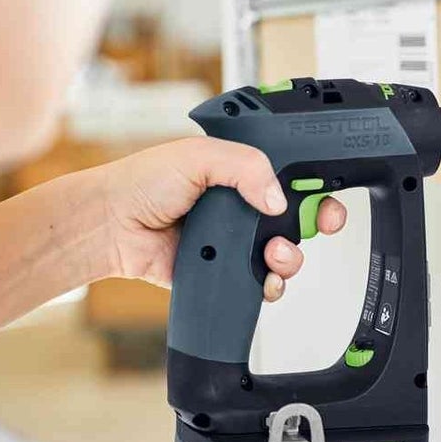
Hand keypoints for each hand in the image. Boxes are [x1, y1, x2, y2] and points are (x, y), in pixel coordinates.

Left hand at [97, 137, 346, 300]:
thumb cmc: (142, 183)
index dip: (317, 185)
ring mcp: (234, 241)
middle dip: (315, 224)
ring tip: (273, 254)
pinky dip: (269, 285)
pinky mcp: (224, 272)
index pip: (293, 175)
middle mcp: (242, 205)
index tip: (328, 194)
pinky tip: (262, 278)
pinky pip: (259, 283)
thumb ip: (245, 166)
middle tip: (318, 225)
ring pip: (284, 254)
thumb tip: (278, 198)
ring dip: (290, 257)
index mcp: (240, 170)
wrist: (112, 227)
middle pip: (298, 217)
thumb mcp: (199, 156)